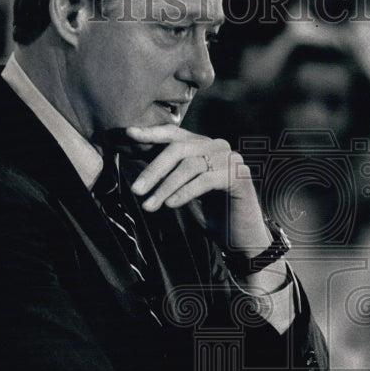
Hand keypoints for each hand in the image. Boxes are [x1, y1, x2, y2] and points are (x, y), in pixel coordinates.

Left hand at [126, 124, 271, 256]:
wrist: (241, 237)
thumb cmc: (211, 213)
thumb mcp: (182, 190)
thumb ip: (166, 174)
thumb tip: (134, 159)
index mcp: (203, 146)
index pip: (174, 133)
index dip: (151, 133)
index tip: (128, 135)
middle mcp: (218, 146)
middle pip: (179, 149)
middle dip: (154, 170)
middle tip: (136, 190)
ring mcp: (231, 159)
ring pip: (189, 166)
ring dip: (165, 187)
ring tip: (149, 206)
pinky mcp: (239, 176)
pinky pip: (205, 180)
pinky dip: (184, 193)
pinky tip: (171, 205)